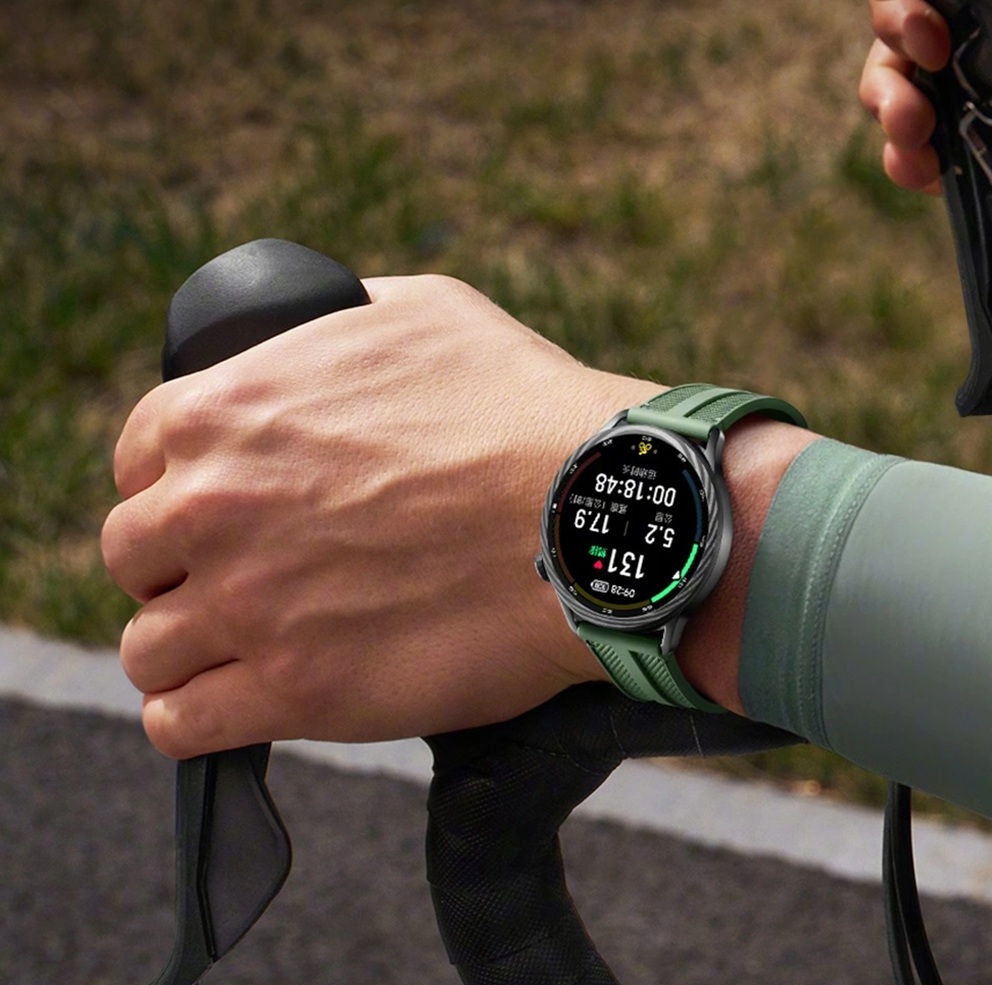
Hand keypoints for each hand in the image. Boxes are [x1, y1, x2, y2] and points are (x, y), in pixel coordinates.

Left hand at [101, 275, 657, 757]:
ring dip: (186, 648)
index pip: (137, 461)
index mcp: (227, 412)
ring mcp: (248, 607)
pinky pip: (183, 724)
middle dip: (179, 567)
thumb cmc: (522, 411)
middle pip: (135, 556)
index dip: (174, 488)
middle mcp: (213, 509)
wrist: (591, 515)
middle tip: (242, 578)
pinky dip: (196, 718)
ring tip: (240, 650)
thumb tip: (305, 338)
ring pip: (148, 648)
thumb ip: (331, 326)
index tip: (215, 514)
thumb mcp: (422, 314)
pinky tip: (235, 704)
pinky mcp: (295, 693)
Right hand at [859, 0, 991, 191]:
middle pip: (894, 51)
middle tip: (911, 118)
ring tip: (915, 161)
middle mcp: (978, 19)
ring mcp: (990, 71)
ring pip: (910, 100)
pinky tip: (932, 178)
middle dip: (887, 88)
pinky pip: (947, 142)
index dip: (897, 17)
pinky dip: (926, 164)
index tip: (929, 40)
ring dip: (897, 134)